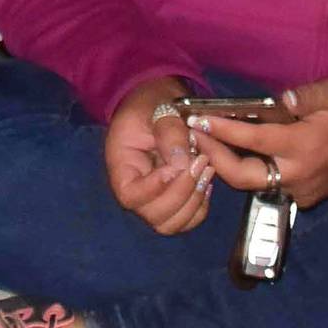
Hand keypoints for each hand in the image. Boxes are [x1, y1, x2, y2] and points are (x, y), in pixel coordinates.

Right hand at [104, 74, 212, 234]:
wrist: (159, 103)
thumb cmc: (152, 104)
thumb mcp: (158, 110)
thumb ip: (169, 133)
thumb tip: (183, 165)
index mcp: (121, 166)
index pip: (130, 196)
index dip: (154, 189)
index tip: (173, 167)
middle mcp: (135, 190)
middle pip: (154, 216)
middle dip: (182, 193)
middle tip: (200, 162)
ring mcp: (154, 199)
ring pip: (172, 224)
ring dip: (194, 202)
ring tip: (206, 169)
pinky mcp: (172, 201)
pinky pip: (187, 219)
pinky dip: (200, 206)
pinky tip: (205, 180)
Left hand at [188, 78, 327, 209]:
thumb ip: (304, 96)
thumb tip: (282, 101)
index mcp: (304, 147)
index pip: (253, 140)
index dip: (223, 130)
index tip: (198, 119)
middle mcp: (298, 174)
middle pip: (243, 175)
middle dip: (214, 156)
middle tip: (195, 134)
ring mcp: (301, 189)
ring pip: (252, 183)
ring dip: (226, 164)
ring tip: (207, 140)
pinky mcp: (303, 196)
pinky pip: (267, 185)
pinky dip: (247, 169)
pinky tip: (233, 150)